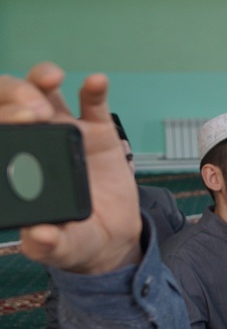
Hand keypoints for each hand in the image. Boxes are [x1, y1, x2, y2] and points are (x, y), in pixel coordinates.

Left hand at [10, 63, 141, 274]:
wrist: (112, 237)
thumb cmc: (75, 239)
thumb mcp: (60, 249)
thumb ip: (47, 245)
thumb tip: (38, 235)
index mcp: (12, 166)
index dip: (0, 121)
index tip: (14, 126)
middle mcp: (32, 142)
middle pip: (11, 103)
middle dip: (14, 96)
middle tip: (33, 111)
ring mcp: (63, 133)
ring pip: (43, 94)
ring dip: (39, 80)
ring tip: (50, 79)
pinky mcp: (97, 132)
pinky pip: (91, 104)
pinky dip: (93, 89)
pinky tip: (95, 81)